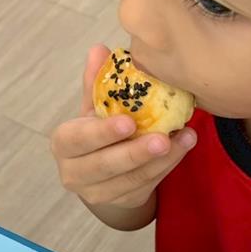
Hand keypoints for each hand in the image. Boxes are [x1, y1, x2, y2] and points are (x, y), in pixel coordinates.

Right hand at [50, 44, 195, 210]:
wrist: (101, 172)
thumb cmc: (97, 130)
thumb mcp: (93, 107)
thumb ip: (97, 82)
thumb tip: (100, 49)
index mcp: (64, 144)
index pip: (79, 140)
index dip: (102, 133)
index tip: (129, 122)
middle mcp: (75, 173)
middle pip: (106, 166)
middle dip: (136, 153)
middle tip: (163, 138)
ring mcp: (98, 193)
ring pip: (132, 179)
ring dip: (162, 159)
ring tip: (186, 137)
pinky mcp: (123, 202)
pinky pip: (148, 184)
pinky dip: (168, 166)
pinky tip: (184, 146)